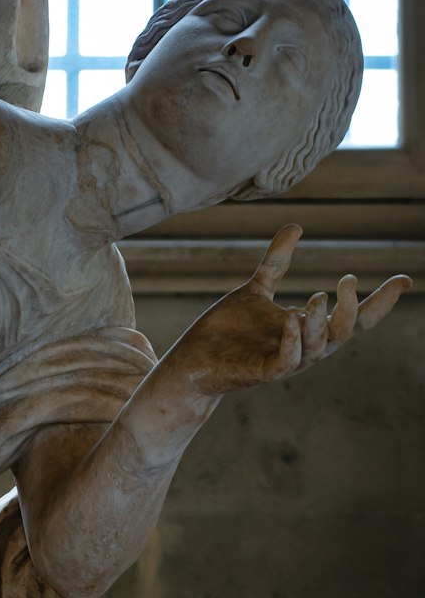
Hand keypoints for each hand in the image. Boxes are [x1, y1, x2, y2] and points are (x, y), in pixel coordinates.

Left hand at [174, 224, 410, 396]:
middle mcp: (304, 347)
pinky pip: (287, 360)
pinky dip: (293, 340)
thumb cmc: (227, 330)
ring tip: (317, 296)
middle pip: (345, 332)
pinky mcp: (263, 372)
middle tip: (347, 279)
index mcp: (308, 328)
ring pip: (319, 347)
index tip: (404, 279)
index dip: (380, 301)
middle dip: (353, 308)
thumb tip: (298, 225)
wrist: (193, 360)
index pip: (354, 317)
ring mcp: (285, 361)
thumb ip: (277, 261)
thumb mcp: (256, 289)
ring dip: (321, 322)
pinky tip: (292, 318)